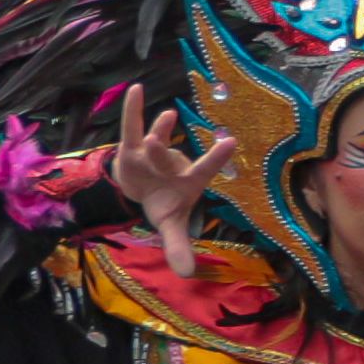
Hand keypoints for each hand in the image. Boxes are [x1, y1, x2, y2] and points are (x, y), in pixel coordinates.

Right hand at [106, 86, 242, 277]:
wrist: (144, 188)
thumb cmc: (164, 202)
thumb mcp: (170, 226)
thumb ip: (178, 247)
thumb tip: (187, 275)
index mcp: (187, 180)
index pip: (203, 169)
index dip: (215, 158)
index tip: (231, 140)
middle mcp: (172, 163)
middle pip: (168, 157)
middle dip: (164, 152)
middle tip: (160, 142)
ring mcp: (153, 153)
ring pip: (153, 143)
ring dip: (156, 131)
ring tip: (161, 120)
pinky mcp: (132, 147)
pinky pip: (132, 125)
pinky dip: (133, 109)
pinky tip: (136, 89)